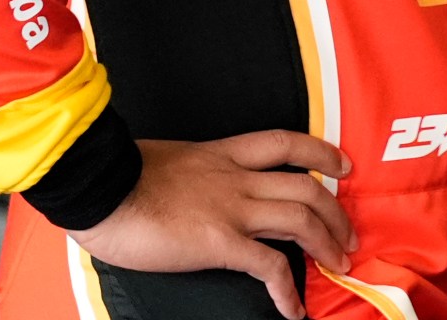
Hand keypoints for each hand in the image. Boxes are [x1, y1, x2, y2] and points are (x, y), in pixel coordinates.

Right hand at [71, 132, 355, 319]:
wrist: (96, 187)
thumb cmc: (117, 177)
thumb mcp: (166, 160)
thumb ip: (192, 173)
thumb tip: (192, 188)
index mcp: (221, 155)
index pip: (284, 143)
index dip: (320, 153)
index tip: (342, 166)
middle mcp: (235, 178)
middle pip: (306, 187)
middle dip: (336, 212)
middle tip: (350, 234)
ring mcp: (230, 209)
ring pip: (300, 220)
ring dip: (327, 244)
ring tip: (340, 265)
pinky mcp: (218, 242)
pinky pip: (268, 265)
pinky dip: (287, 289)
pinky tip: (294, 309)